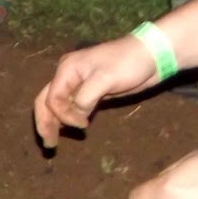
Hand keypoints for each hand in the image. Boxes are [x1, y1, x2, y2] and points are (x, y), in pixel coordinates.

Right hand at [32, 34, 159, 146]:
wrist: (153, 55)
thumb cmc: (128, 63)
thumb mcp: (104, 79)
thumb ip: (85, 99)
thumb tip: (76, 117)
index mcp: (67, 69)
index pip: (53, 98)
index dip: (63, 115)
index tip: (83, 126)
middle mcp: (67, 75)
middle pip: (46, 101)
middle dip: (45, 123)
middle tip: (49, 143)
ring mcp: (77, 83)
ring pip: (56, 105)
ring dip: (53, 123)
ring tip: (53, 142)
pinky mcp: (89, 91)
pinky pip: (70, 107)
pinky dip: (67, 118)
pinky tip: (67, 129)